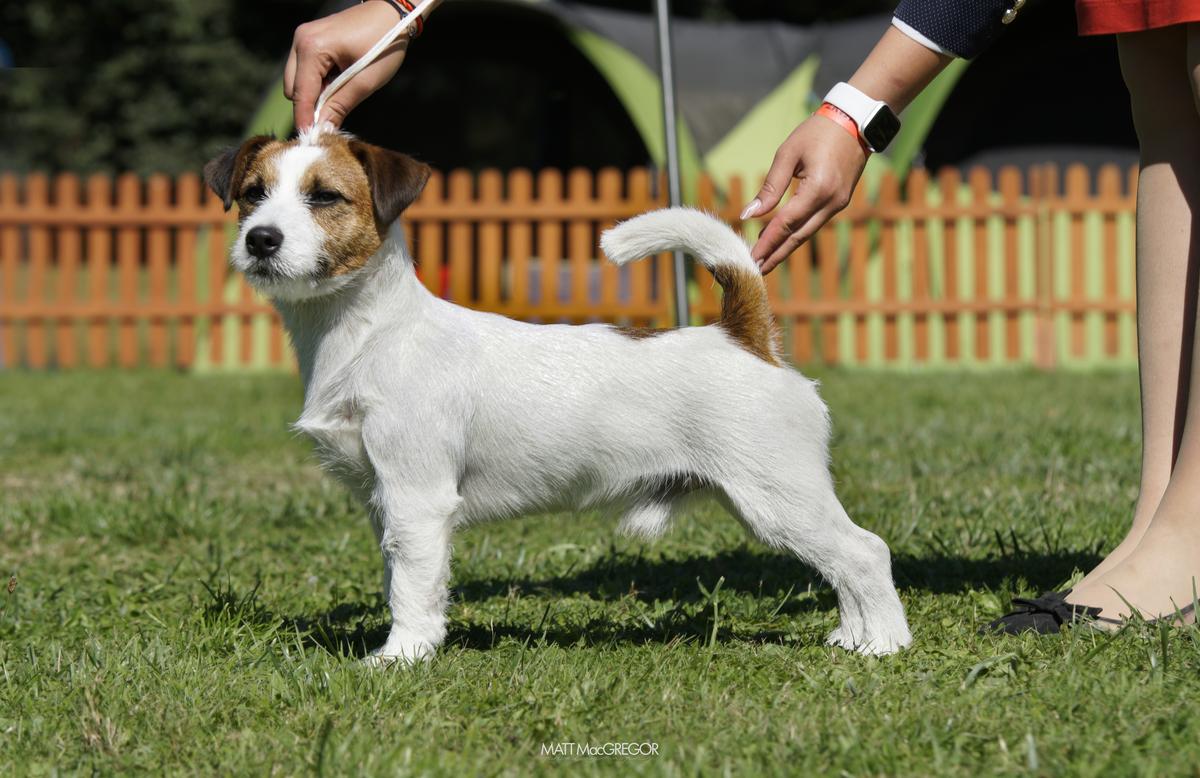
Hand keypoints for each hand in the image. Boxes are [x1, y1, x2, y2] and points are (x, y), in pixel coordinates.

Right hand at [284, 1, 409, 130]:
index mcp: (312, 48)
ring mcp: (302, 38)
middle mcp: (301, 40)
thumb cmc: (384, 44)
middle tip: (336, 113)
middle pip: (292, 89)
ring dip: (315, 94)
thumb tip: (324, 129)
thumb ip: (340, 106)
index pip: (301, 94)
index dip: (305, 119)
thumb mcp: (365, 81)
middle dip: (311, 105)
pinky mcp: (309, 39)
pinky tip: (339, 79)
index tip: (309, 139)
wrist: (391, 13)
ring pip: (297, 81)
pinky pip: (305, 70)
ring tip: (343, 90)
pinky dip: (318, 82)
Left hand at [742, 115, 867, 273]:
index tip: (751, 258)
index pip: (786, 223)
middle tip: (755, 270)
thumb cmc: (817, 132)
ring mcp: (839, 204)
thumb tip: (748, 215)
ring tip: (765, 260)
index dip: (767, 243)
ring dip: (786, 247)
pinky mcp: (840, 202)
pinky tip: (782, 240)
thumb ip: (769, 188)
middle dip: (776, 254)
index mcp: (818, 189)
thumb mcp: (788, 154)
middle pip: (798, 236)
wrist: (855, 120)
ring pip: (807, 232)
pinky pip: (815, 223)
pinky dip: (797, 233)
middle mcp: (831, 202)